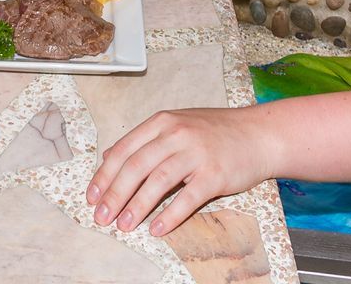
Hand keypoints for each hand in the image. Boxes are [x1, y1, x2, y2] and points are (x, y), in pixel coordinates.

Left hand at [88, 108, 274, 236]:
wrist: (260, 134)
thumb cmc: (216, 132)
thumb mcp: (176, 124)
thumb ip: (144, 140)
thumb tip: (110, 156)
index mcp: (162, 123)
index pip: (124, 150)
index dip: (104, 175)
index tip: (91, 197)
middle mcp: (176, 134)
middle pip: (136, 166)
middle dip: (115, 194)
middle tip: (102, 217)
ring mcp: (196, 153)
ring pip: (158, 181)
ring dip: (137, 206)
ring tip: (124, 225)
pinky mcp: (215, 174)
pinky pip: (187, 197)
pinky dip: (170, 215)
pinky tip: (157, 228)